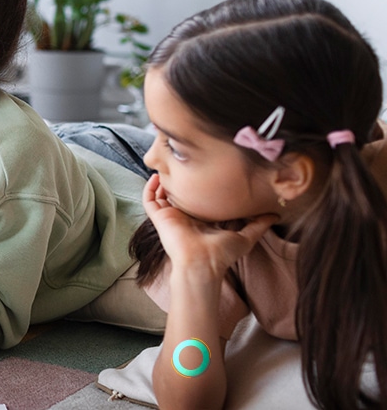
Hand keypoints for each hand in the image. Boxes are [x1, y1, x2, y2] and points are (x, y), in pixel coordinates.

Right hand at [143, 173, 276, 281]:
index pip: (195, 200)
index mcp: (200, 220)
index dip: (196, 187)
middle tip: (183, 163)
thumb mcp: (245, 237)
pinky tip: (157, 176)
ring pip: (161, 195)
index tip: (202, 171)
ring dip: (162, 181)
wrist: (203, 262)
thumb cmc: (222, 253)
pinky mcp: (159, 218)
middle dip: (178, 180)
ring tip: (168, 166)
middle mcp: (183, 217)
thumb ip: (258, 225)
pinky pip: (149, 200)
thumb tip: (276, 214)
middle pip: (176, 194)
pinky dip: (150, 188)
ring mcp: (170, 216)